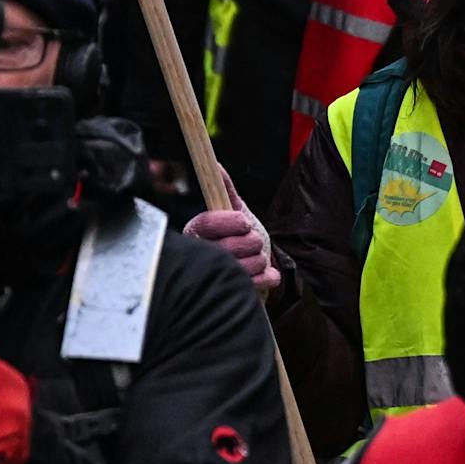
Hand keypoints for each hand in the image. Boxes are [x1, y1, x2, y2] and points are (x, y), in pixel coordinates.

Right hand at [184, 168, 279, 291]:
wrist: (255, 266)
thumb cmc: (239, 235)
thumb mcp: (233, 209)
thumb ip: (224, 188)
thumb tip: (215, 165)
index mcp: (196, 233)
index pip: (207, 225)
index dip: (229, 222)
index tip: (245, 221)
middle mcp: (201, 259)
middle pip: (228, 248)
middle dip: (251, 241)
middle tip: (253, 240)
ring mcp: (215, 281)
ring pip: (246, 267)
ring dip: (260, 259)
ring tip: (256, 257)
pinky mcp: (233, 298)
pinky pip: (258, 284)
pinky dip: (268, 276)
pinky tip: (265, 273)